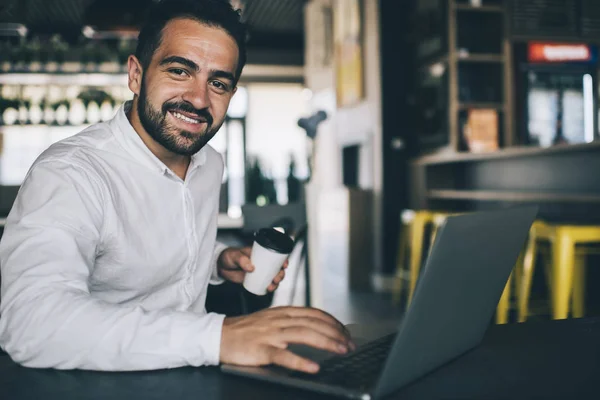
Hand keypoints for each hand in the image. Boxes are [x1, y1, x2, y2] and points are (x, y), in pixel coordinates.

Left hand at [217, 247, 288, 291]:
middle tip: (276, 279)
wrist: (221, 266)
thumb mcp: (235, 255)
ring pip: (273, 278)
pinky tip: (267, 291)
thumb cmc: (229, 256)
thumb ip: (242, 259)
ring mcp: (260, 272)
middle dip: (280, 275)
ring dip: (276, 283)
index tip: (284, 265)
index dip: (283, 260)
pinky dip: (268, 288)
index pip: (276, 256)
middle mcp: (263, 263)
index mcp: (261, 253)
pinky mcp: (255, 281)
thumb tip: (251, 268)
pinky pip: (265, 285)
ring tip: (271, 287)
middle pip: (277, 269)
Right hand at [220, 306, 355, 372]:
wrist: (218, 335)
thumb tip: (315, 327)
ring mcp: (271, 334)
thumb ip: (291, 321)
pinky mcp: (261, 349)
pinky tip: (313, 367)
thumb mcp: (271, 319)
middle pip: (314, 323)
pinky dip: (300, 361)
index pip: (314, 313)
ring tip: (341, 350)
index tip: (346, 332)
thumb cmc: (246, 330)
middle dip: (336, 333)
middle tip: (350, 344)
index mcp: (283, 312)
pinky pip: (284, 355)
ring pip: (304, 334)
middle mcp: (280, 320)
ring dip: (326, 342)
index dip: (333, 322)